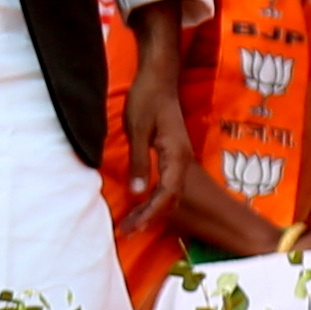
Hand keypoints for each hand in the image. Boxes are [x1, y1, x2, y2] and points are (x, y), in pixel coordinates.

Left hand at [119, 0, 188, 234]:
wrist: (159, 77)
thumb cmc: (147, 99)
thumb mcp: (137, 129)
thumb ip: (139, 161)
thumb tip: (136, 192)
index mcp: (176, 156)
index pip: (167, 194)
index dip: (150, 213)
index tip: (134, 227)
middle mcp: (182, 160)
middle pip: (171, 198)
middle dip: (150, 217)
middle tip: (128, 231)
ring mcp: (180, 157)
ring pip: (171, 192)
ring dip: (153, 209)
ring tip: (133, 224)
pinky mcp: (173, 153)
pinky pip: (168, 182)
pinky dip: (156, 196)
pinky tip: (144, 201)